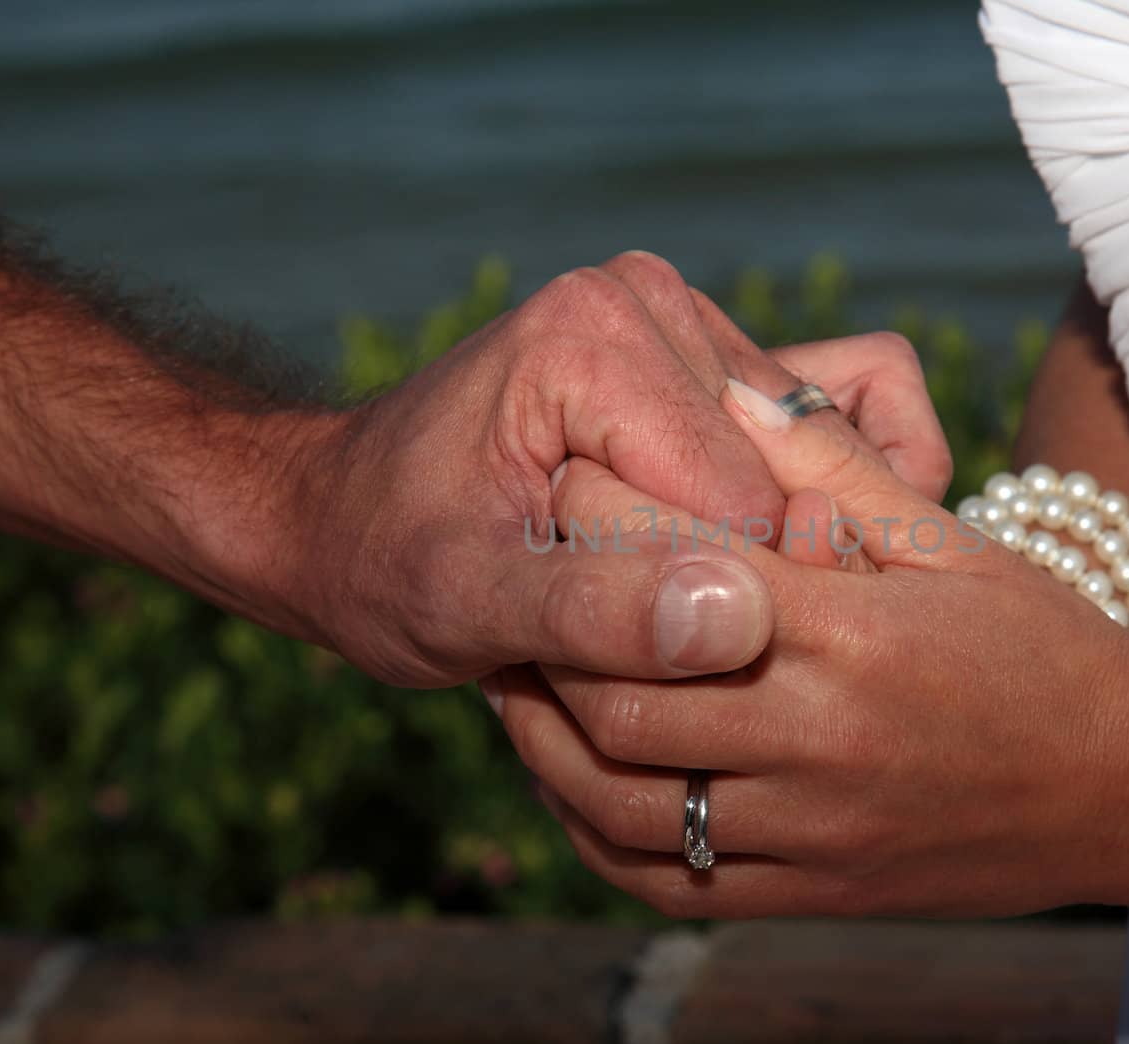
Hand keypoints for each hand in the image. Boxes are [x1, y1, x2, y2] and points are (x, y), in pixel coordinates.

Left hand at [281, 252, 948, 687]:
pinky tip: (686, 573)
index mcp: (595, 334)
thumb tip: (738, 624)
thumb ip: (594, 613)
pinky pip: (784, 458)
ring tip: (644, 604)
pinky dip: (759, 529)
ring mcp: (679, 325)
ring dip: (749, 557)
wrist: (332, 517)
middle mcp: (652, 302)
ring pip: (795, 474)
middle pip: (780, 479)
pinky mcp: (694, 363)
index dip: (715, 604)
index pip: (747, 502)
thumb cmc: (380, 560)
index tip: (637, 657)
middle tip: (627, 631)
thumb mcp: (463, 605)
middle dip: (733, 575)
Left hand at [492, 377, 1128, 917]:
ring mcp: (812, 834)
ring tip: (523, 674)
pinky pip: (665, 879)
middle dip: (549, 634)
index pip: (673, 572)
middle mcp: (821, 742)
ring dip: (545, 738)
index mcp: (853, 635)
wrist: (1126, 786)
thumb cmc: (1040, 645)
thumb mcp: (949, 541)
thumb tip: (727, 388)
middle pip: (617, 697)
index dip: (596, 522)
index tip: (565, 481)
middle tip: (524, 581)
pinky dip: (593, 831)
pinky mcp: (809, 894)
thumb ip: (831, 470)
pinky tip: (573, 776)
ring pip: (620, 799)